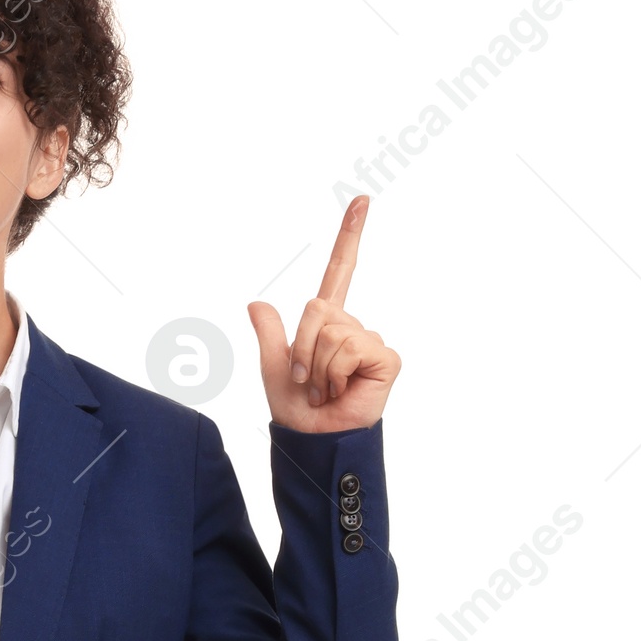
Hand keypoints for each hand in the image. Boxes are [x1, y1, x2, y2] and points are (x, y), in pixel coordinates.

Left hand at [247, 197, 400, 434]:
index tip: (361, 200)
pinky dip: (336, 372)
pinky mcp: (384, 358)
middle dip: (301, 348)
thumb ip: (269, 334)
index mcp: (327, 324)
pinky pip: (351, 346)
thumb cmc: (296, 411)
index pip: (340, 272)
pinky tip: (341, 390)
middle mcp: (351, 326)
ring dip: (316, 367)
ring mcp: (369, 341)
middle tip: (305, 381)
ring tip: (322, 390)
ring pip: (331, 330)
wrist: (313, 440)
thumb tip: (256, 303)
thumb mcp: (272, 368)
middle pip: (317, 308)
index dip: (349, 236)